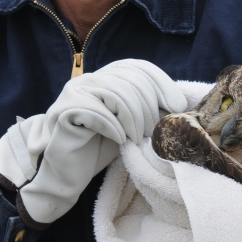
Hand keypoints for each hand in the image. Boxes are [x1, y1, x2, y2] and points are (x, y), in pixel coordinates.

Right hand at [0, 60, 186, 227]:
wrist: (69, 174)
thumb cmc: (101, 148)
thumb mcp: (130, 123)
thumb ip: (146, 107)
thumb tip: (177, 101)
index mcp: (105, 76)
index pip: (137, 66)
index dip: (161, 82)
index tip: (176, 106)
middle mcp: (88, 78)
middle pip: (130, 80)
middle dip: (147, 108)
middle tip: (149, 134)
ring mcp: (74, 92)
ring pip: (116, 94)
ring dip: (133, 120)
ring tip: (134, 139)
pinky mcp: (63, 111)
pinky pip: (98, 112)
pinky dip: (114, 128)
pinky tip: (119, 141)